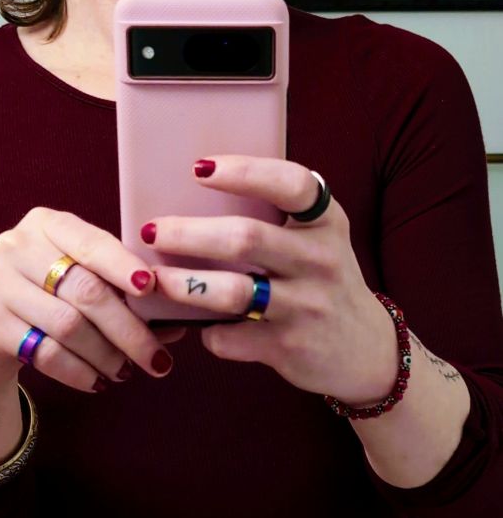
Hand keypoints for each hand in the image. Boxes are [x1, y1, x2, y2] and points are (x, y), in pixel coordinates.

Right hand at [0, 207, 181, 393]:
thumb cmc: (41, 301)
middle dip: (128, 328)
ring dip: (107, 355)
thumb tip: (178, 322)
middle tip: (158, 359)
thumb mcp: (72, 281)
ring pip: (69, 325)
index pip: (92, 241)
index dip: (124, 265)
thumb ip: (118, 292)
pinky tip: (96, 381)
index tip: (153, 288)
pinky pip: (46, 352)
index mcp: (45, 223)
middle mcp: (16, 245)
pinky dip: (79, 371)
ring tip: (127, 371)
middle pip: (86, 289)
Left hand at [148, 157, 398, 404]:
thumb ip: (275, 214)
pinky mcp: (290, 347)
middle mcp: (321, 260)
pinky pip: (230, 337)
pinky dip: (204, 330)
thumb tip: (196, 188)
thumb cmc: (321, 276)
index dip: (244, 172)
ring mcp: (307, 306)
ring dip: (184, 285)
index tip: (199, 168)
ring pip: (233, 292)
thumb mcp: (316, 237)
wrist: (365, 350)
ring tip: (152, 278)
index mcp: (326, 221)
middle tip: (152, 230)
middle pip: (246, 238)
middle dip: (189, 233)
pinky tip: (191, 323)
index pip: (291, 184)